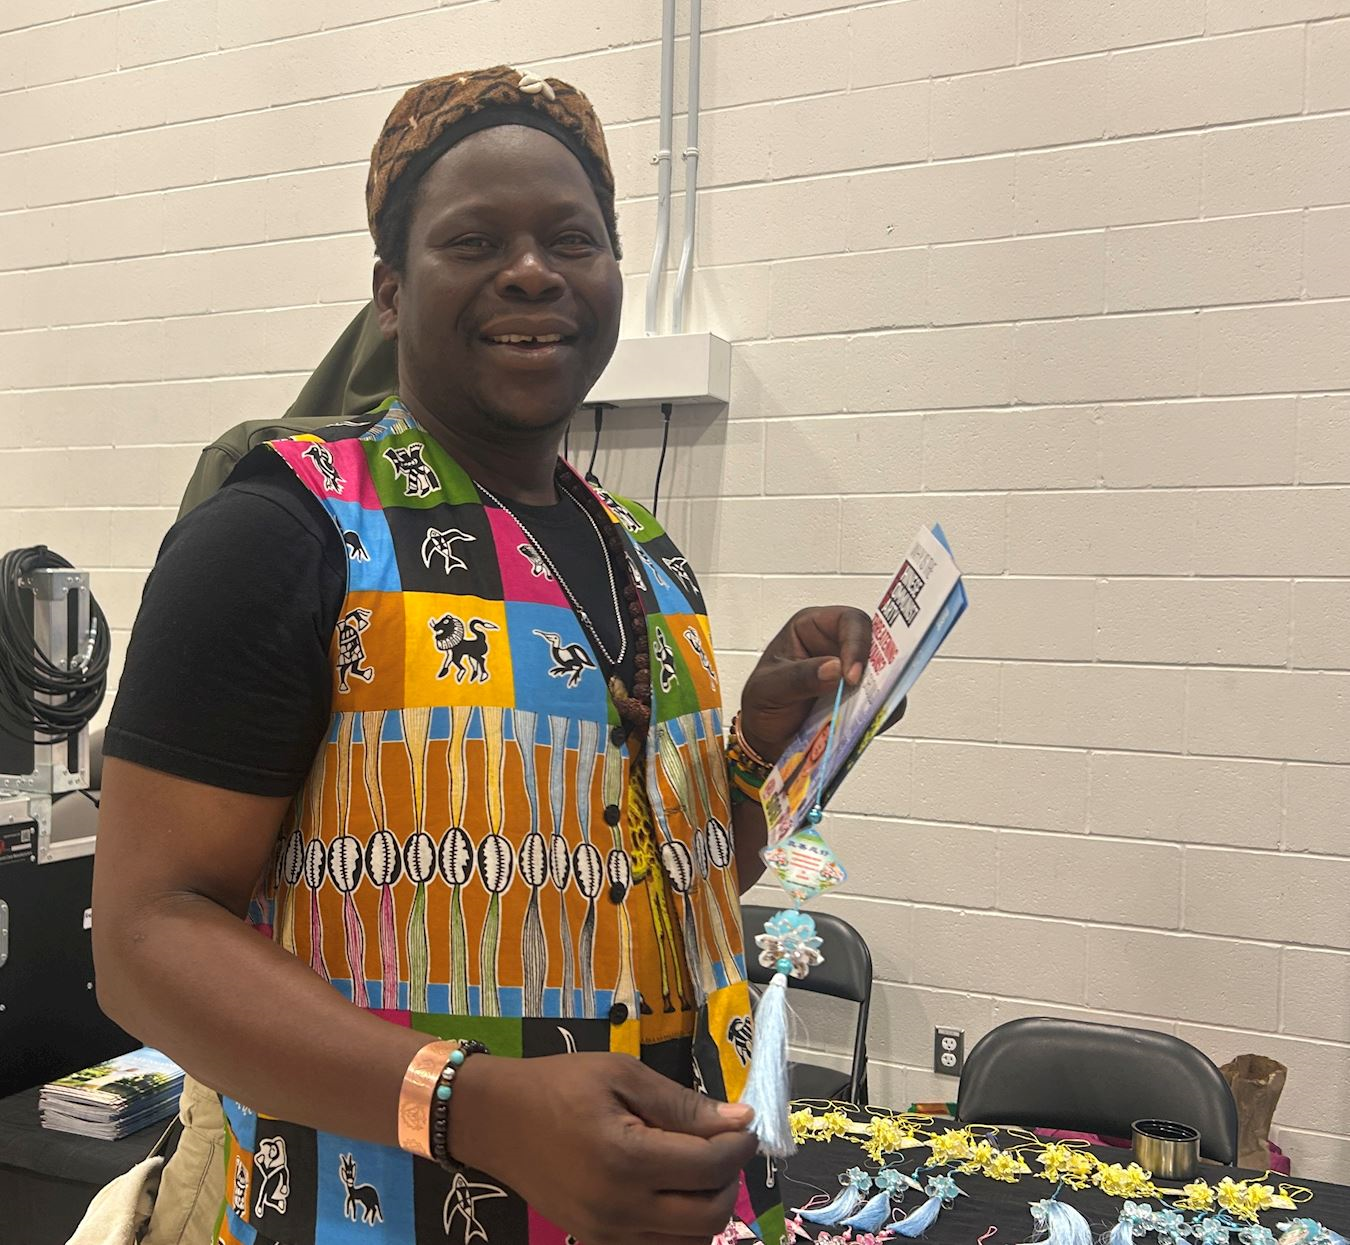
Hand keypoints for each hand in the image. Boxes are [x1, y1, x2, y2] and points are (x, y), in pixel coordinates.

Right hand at [450, 1052, 757, 1244]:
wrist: (496, 1119)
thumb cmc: (560, 1085)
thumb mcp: (622, 1074)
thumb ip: (682, 1104)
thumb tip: (739, 1119)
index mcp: (626, 1159)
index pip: (710, 1167)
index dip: (739, 1144)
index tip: (746, 1123)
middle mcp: (619, 1209)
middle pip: (710, 1216)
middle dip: (730, 1179)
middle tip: (724, 1144)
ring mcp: (607, 1235)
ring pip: (690, 1242)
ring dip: (709, 1206)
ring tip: (698, 1165)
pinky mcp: (597, 1243)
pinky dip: (681, 1227)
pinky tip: (673, 1191)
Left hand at [739, 605, 872, 761]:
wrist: (766, 739)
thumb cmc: (763, 704)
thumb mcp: (769, 689)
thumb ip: (799, 678)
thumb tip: (834, 668)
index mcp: (813, 628)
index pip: (848, 621)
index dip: (856, 643)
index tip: (850, 675)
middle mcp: (837, 646)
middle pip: (876, 644)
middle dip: (876, 668)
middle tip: (867, 694)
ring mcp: (854, 673)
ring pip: (887, 675)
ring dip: (879, 694)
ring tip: (862, 714)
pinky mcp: (863, 699)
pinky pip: (885, 704)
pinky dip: (878, 715)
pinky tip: (860, 725)